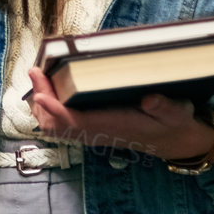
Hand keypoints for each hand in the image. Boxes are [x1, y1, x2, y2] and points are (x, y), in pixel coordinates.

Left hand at [26, 66, 213, 159]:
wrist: (176, 141)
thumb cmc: (174, 122)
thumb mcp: (177, 112)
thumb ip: (165, 106)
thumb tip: (149, 98)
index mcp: (115, 127)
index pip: (77, 123)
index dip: (56, 111)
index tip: (41, 95)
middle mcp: (98, 133)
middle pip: (57, 126)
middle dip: (42, 100)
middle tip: (36, 71)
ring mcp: (93, 132)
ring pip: (56, 126)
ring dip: (43, 104)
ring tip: (38, 75)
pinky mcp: (92, 129)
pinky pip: (62, 124)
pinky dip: (50, 107)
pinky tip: (50, 87)